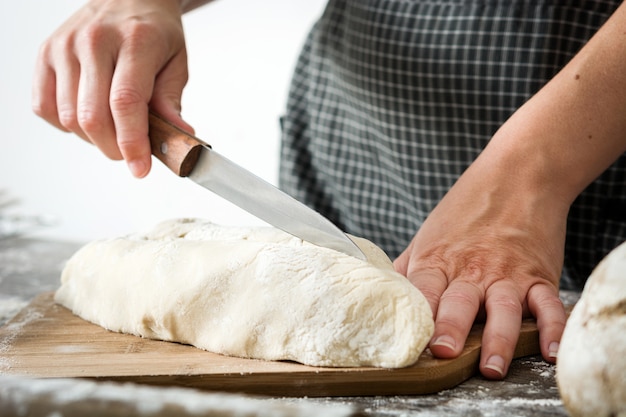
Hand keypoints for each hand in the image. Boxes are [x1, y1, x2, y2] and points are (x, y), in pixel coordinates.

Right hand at [32, 0, 193, 176]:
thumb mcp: (176, 64)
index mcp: (135, 42)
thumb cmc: (155, 32)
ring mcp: (64, 46)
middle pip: (93, 117)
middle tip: (131, 152)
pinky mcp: (45, 54)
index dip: (132, 143)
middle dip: (114, 148)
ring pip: (69, 118)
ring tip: (113, 129)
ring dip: (93, 139)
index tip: (141, 169)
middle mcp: (94, 41)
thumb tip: (180, 139)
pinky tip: (88, 116)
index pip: (126, 103)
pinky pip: (45, 108)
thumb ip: (172, 103)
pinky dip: (66, 125)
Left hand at [394, 150, 567, 378]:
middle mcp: (472, 269)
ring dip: (498, 339)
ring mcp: (508, 273)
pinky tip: (552, 350)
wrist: (516, 176)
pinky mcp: (539, 275)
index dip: (416, 316)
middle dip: (451, 328)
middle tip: (445, 352)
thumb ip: (408, 269)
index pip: (423, 292)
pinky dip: (553, 327)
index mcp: (438, 260)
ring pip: (502, 309)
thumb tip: (382, 294)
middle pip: (459, 302)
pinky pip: (548, 303)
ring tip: (492, 367)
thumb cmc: (466, 208)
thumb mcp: (427, 234)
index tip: (409, 341)